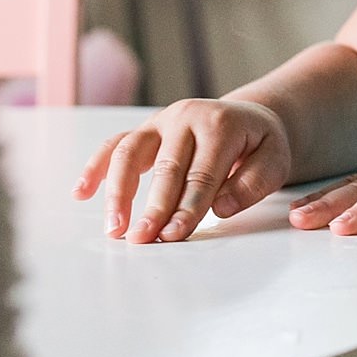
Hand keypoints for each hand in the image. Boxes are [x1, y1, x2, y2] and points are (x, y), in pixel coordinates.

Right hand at [74, 98, 292, 243]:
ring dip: (118, 191)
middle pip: (166, 167)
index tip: (174, 234)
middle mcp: (186, 117)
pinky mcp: (145, 131)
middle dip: (154, 206)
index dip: (188, 206)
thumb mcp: (275, 158)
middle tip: (143, 239)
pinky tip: (81, 193)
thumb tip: (222, 207)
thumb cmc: (260, 144)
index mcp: (220, 124)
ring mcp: (161, 122)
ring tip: (114, 227)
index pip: (202, 173)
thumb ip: (254, 182)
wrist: (249, 117)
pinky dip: (96, 167)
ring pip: (130, 152)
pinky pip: (115, 145)